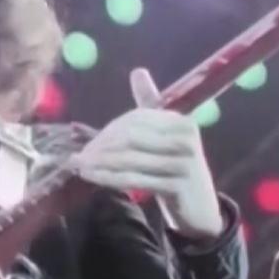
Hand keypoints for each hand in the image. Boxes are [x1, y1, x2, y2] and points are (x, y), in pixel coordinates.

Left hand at [71, 68, 224, 238]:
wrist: (199, 208)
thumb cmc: (176, 168)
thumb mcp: (165, 135)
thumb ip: (150, 104)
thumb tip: (138, 71)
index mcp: (181, 122)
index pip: (137, 119)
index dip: (109, 130)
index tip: (88, 143)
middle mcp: (185, 139)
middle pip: (131, 137)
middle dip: (102, 146)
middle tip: (80, 156)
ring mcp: (183, 163)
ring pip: (130, 159)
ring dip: (100, 163)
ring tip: (79, 166)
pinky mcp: (176, 186)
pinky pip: (134, 179)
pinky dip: (109, 178)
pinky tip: (93, 178)